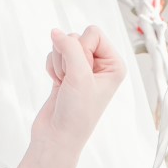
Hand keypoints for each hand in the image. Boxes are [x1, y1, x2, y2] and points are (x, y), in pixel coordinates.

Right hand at [29, 24, 125, 153]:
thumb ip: (69, 48)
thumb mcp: (79, 76)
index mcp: (114, 65)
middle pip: (76, 37)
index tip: (83, 73)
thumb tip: (56, 32)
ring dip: (59, 63)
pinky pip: (55, 55)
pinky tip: (58, 84)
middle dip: (68, 56)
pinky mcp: (67, 73)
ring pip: (63, 45)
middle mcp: (101, 65)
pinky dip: (52, 68)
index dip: (82, 49)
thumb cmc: (77, 113)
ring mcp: (83, 69)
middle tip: (72, 81)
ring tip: (65, 84)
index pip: (93, 33)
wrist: (58, 136)